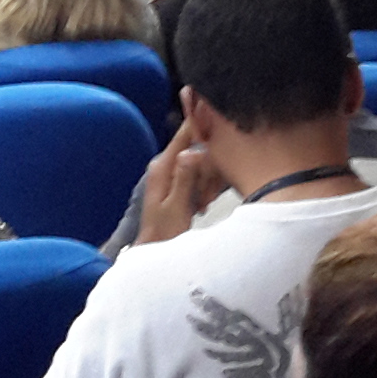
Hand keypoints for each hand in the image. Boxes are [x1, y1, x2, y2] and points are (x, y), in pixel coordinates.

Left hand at [133, 125, 220, 243]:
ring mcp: (172, 173)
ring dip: (207, 183)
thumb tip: (191, 152)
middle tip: (206, 194)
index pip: (184, 134)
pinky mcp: (178, 182)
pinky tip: (202, 205)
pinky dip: (204, 189)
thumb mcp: (177, 206)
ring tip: (202, 204)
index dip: (202, 128)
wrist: (156, 249)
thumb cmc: (163, 232)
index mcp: (162, 167)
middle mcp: (165, 165)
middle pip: (197, 150)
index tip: (220, 131)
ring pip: (201, 164)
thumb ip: (184, 178)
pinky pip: (199, 176)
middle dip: (207, 171)